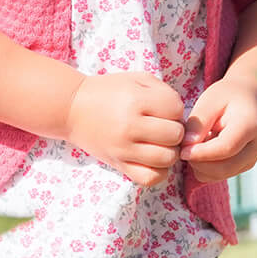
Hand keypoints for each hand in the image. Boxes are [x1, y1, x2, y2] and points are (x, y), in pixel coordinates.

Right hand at [61, 72, 186, 186]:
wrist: (73, 108)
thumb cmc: (110, 91)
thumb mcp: (137, 79)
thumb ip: (165, 92)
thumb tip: (184, 118)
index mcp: (136, 100)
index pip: (176, 109)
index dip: (175, 108)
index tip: (163, 108)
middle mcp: (130, 126)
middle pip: (175, 135)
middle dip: (175, 129)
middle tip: (164, 126)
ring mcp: (123, 148)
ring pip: (167, 158)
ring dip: (170, 151)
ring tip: (160, 143)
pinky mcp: (118, 164)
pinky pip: (150, 178)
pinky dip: (158, 171)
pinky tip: (153, 159)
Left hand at [180, 75, 256, 183]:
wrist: (248, 98)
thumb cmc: (227, 96)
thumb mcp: (210, 101)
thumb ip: (198, 123)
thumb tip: (186, 146)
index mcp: (250, 126)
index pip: (225, 148)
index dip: (201, 153)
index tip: (182, 150)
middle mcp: (256, 147)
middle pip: (224, 168)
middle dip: (198, 163)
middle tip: (183, 148)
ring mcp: (252, 159)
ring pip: (219, 175)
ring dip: (201, 165)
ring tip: (197, 143)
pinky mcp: (244, 166)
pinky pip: (219, 176)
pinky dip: (205, 168)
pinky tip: (204, 149)